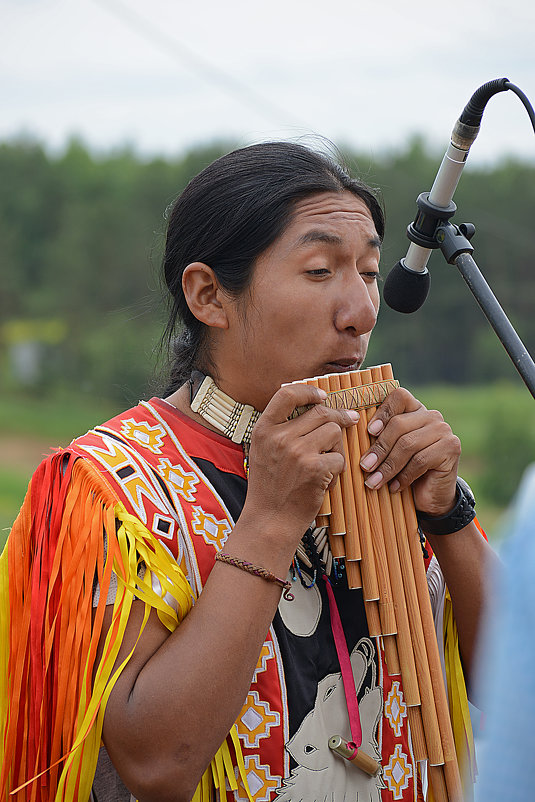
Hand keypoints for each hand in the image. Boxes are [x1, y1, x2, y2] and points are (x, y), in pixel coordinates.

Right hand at [243, 383, 359, 536]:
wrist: (269, 521)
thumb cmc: (270, 488)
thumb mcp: (264, 451)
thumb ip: (282, 429)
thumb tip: (318, 406)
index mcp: (263, 429)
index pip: (287, 393)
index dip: (309, 391)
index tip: (322, 396)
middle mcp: (278, 437)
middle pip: (320, 412)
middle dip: (338, 417)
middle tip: (349, 421)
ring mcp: (297, 452)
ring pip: (334, 431)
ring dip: (337, 447)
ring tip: (327, 463)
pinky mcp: (314, 469)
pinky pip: (339, 458)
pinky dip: (337, 469)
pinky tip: (326, 481)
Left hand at [358, 387, 459, 515]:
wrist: (431, 495)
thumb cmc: (403, 469)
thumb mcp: (389, 450)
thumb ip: (378, 436)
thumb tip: (352, 427)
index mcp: (415, 409)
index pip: (398, 396)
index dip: (382, 412)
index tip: (369, 432)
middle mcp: (432, 416)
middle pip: (399, 424)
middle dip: (379, 448)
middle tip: (365, 467)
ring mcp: (444, 430)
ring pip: (408, 444)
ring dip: (387, 466)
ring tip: (374, 482)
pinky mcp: (451, 448)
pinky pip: (420, 460)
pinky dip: (403, 476)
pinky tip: (394, 487)